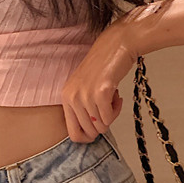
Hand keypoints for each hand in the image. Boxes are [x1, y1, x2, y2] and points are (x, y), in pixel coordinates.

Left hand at [61, 17, 139, 142]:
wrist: (116, 46)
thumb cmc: (103, 66)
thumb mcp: (85, 87)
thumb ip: (83, 107)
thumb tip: (93, 131)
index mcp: (66, 97)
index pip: (73, 134)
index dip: (89, 136)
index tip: (100, 127)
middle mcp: (72, 97)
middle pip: (90, 132)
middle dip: (104, 124)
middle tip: (108, 108)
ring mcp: (86, 96)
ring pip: (102, 125)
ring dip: (112, 115)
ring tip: (113, 99)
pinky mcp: (101, 93)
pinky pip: (110, 117)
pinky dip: (117, 110)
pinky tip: (117, 96)